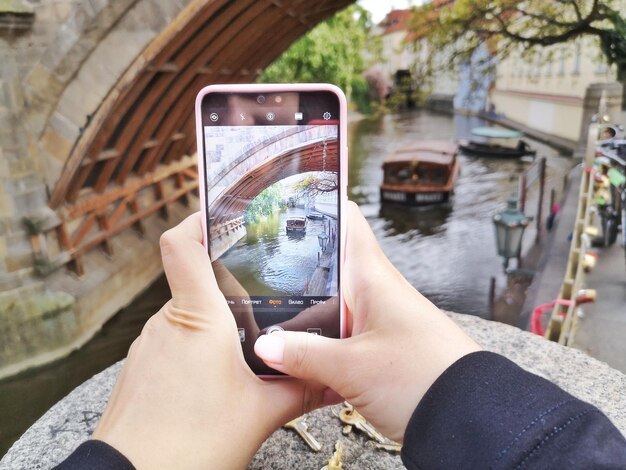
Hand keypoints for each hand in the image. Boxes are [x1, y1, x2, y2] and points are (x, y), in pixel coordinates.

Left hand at [93, 213, 330, 468]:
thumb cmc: (189, 446)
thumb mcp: (260, 414)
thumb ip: (302, 388)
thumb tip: (337, 380)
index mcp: (198, 317)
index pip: (182, 243)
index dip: (199, 218)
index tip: (226, 214)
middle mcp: (167, 321)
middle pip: (197, 280)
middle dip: (231, 286)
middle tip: (266, 298)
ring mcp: (149, 345)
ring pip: (188, 315)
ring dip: (217, 324)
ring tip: (248, 346)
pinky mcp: (141, 368)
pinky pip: (173, 342)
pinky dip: (197, 348)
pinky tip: (218, 377)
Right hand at [254, 202, 480, 442]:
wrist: (468, 421)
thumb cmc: (422, 379)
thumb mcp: (352, 367)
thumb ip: (304, 354)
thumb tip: (264, 345)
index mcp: (372, 278)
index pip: (347, 222)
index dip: (320, 204)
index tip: (286, 196)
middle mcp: (375, 293)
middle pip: (328, 269)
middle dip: (293, 272)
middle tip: (253, 270)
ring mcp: (377, 324)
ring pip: (330, 310)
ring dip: (303, 318)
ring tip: (261, 320)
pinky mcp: (378, 352)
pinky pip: (340, 342)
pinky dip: (318, 350)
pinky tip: (293, 365)